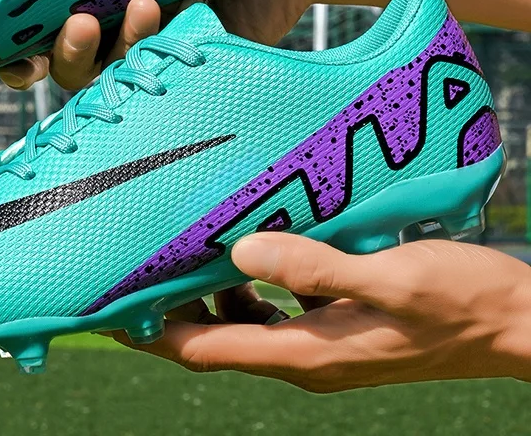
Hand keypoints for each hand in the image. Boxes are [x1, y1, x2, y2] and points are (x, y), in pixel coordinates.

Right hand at [0, 0, 323, 90]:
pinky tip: (188, 14)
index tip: (13, 54)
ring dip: (122, 47)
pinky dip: (170, 49)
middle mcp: (116, 30)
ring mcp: (156, 51)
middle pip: (71, 64)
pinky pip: (172, 72)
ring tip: (146, 6)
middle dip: (68, 50)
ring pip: (118, 74)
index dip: (15, 56)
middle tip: (81, 21)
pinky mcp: (197, 64)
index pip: (38, 37)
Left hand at [113, 233, 530, 390]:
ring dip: (210, 290)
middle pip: (216, 336)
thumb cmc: (461, 302)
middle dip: (171, 308)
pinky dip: (253, 280)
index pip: (206, 351)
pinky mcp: (338, 323)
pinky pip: (277, 305)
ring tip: (184, 246)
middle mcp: (306, 355)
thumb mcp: (390, 279)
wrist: (514, 322)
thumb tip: (240, 251)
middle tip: (136, 264)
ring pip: (244, 319)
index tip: (108, 311)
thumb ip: (315, 268)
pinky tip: (251, 243)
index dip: (152, 333)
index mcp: (307, 355)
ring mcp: (322, 340)